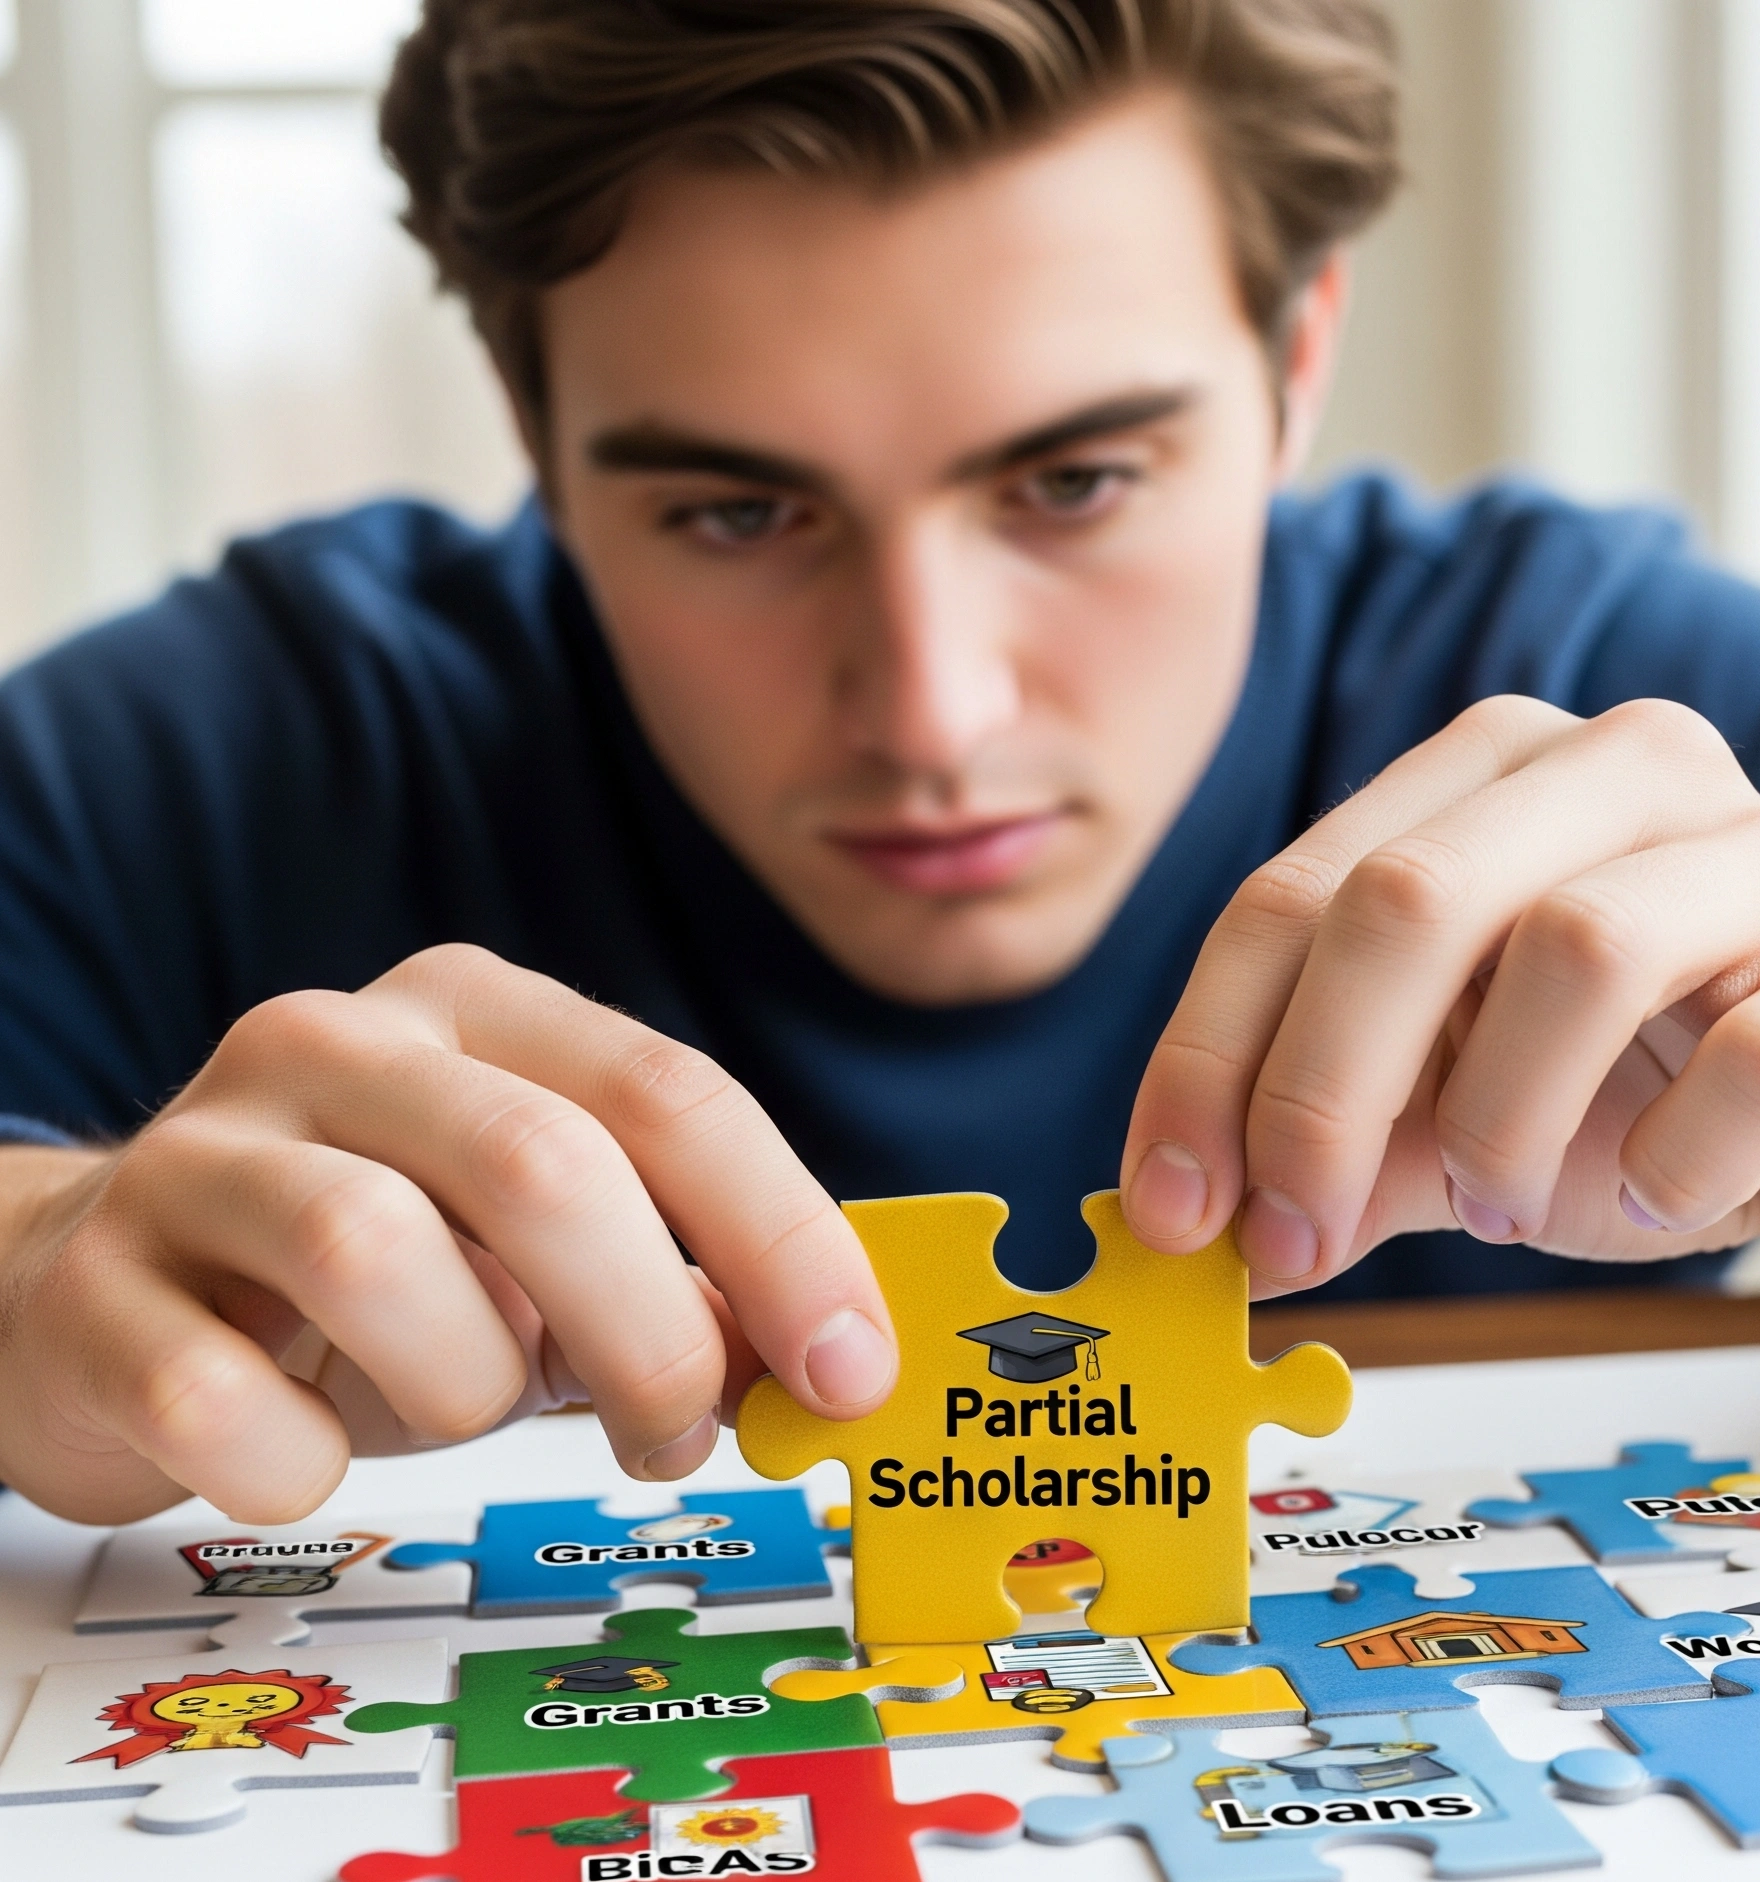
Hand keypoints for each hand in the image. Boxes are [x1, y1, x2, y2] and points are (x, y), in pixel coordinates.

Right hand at [0, 944, 893, 1524]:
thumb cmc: (370, 1280)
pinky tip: (304, 1449)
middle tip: (675, 1436)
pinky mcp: (98, 1284)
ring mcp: (203, 1152)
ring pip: (378, 1255)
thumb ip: (675, 1280)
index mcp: (478, 1008)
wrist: (95, 1288)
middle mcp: (339, 1044)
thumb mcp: (537, 1253)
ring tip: (466, 1408)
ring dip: (470, 1384)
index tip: (854, 1372)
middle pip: (543, 1164)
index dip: (785, 1238)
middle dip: (651, 1333)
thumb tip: (827, 1365)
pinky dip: (300, 1463)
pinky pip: (223, 1401)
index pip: (669, 1095)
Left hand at [1120, 696, 1759, 1293]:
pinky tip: (1653, 1189)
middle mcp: (1613, 771)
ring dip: (1500, 1122)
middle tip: (1291, 1232)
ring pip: (1575, 950)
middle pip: (1407, 899)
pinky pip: (1752, 1060)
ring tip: (1497, 1207)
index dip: (1207, 1056)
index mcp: (1482, 779)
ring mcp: (1757, 851)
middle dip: (1317, 1091)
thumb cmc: (1644, 1089)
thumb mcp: (1451, 1115)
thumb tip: (1192, 1227)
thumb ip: (1332, 1155)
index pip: (1290, 896)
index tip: (1171, 1206)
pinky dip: (1672, 1159)